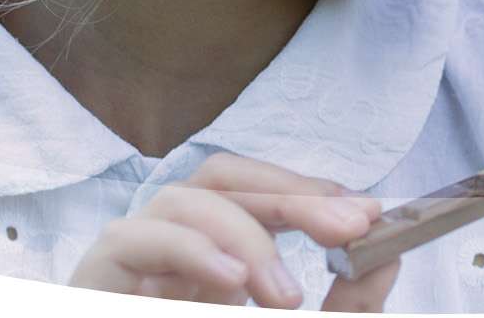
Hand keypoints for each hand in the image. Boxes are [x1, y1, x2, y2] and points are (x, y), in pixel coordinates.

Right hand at [69, 153, 399, 310]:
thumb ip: (348, 306)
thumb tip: (387, 255)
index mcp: (215, 258)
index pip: (258, 190)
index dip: (311, 189)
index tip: (368, 212)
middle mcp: (171, 245)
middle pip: (224, 177)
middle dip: (294, 195)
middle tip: (350, 227)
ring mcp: (133, 258)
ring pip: (183, 198)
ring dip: (246, 233)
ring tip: (285, 295)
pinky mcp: (95, 276)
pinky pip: (135, 238)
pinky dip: (190, 250)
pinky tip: (232, 281)